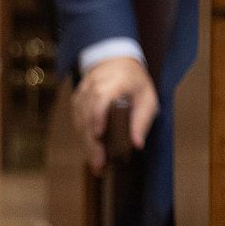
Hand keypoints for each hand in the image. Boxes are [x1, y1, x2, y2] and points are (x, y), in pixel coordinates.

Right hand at [73, 56, 157, 173]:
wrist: (116, 61)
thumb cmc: (135, 82)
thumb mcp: (147, 98)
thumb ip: (142, 120)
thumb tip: (137, 145)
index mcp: (115, 82)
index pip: (101, 97)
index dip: (98, 115)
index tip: (99, 134)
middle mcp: (94, 86)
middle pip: (88, 115)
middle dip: (93, 141)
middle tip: (100, 164)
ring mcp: (82, 93)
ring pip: (80, 120)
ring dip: (87, 143)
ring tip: (97, 163)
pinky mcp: (77, 100)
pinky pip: (78, 120)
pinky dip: (84, 136)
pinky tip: (92, 151)